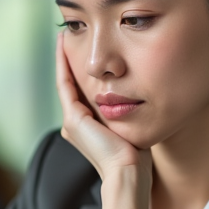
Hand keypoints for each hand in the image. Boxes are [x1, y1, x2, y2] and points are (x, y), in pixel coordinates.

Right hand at [55, 33, 152, 208]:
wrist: (129, 174)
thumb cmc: (137, 156)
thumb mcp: (133, 127)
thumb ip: (131, 112)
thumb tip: (145, 96)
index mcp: (86, 126)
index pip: (79, 91)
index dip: (79, 69)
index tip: (83, 47)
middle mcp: (74, 124)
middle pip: (69, 85)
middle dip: (69, 60)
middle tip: (70, 35)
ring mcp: (71, 122)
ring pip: (64, 82)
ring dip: (63, 58)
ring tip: (65, 35)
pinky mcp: (73, 120)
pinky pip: (65, 84)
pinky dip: (64, 63)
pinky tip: (66, 44)